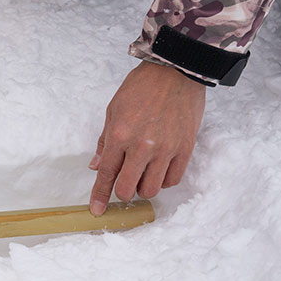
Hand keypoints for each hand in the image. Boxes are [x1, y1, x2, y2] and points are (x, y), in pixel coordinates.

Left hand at [88, 61, 205, 214]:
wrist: (176, 71)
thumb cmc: (142, 87)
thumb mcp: (113, 110)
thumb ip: (105, 141)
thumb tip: (96, 165)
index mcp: (120, 135)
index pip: (105, 174)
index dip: (99, 195)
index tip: (97, 210)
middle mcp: (142, 146)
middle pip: (128, 189)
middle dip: (122, 193)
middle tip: (123, 186)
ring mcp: (166, 149)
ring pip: (151, 189)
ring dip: (143, 189)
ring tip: (141, 176)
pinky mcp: (185, 149)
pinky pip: (173, 179)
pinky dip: (163, 181)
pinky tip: (158, 171)